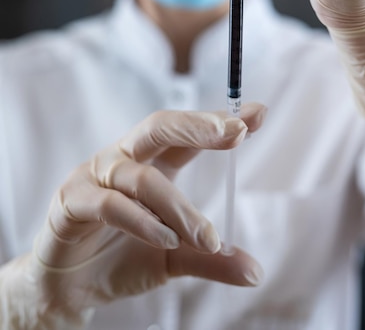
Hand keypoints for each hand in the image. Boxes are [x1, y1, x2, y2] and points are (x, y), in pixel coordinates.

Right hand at [1, 103, 264, 326]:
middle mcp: (124, 159)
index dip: (218, 121)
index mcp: (151, 163)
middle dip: (198, 126)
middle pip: (159, 127)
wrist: (70, 288)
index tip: (257, 113)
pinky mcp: (71, 201)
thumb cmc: (122, 257)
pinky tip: (166, 240)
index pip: (186, 134)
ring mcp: (95, 176)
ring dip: (178, 207)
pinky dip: (142, 222)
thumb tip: (255, 271)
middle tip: (236, 131)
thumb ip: (209, 258)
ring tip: (206, 237)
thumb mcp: (174, 258)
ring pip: (141, 176)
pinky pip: (109, 204)